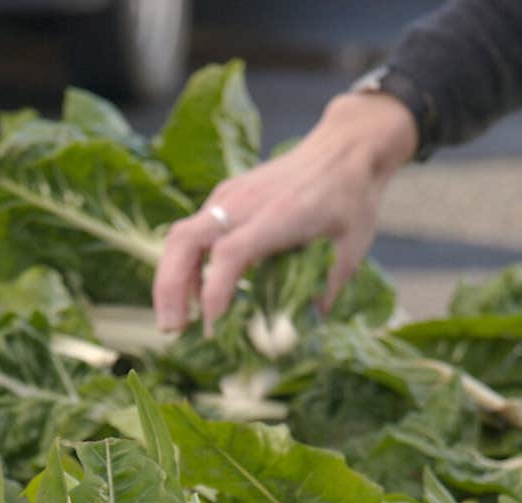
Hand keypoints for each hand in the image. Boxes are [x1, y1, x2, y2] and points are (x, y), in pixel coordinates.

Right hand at [153, 91, 418, 334]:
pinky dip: (185, 266)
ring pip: (180, 237)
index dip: (215, 291)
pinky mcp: (224, 197)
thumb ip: (323, 293)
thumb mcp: (349, 251)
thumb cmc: (350, 200)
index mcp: (278, 216)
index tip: (210, 326)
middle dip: (171, 288)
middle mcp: (244, 203)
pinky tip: (194, 295)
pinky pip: (192, 232)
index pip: (231, 253)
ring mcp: (228, 197)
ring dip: (171, 280)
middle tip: (172, 330)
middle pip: (186, 241)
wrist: (343, 149)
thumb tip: (299, 334)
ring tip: (176, 321)